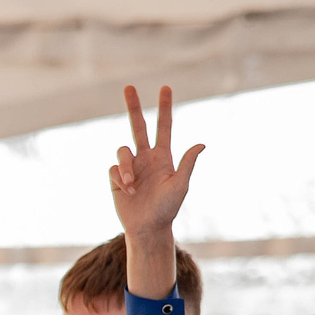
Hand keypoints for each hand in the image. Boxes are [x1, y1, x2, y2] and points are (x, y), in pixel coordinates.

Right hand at [110, 84, 203, 242]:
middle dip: (133, 106)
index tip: (165, 88)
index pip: (164, 126)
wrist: (148, 228)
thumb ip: (187, 164)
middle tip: (128, 87)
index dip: (165, 108)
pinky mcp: (116, 179)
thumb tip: (201, 144)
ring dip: (126, 168)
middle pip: (138, 126)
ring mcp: (130, 167)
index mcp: (163, 156)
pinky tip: (127, 191)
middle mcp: (146, 157)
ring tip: (131, 185)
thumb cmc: (168, 209)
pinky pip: (113, 169)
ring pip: (123, 152)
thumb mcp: (180, 186)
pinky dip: (119, 178)